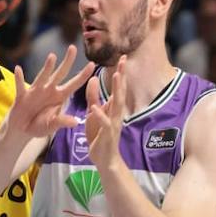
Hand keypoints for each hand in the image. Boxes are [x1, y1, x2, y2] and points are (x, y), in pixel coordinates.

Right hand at [7, 46, 93, 140]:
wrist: (21, 130)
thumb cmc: (39, 126)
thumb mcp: (52, 126)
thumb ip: (62, 122)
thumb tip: (75, 122)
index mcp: (59, 97)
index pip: (74, 84)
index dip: (83, 75)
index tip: (92, 64)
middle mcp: (49, 90)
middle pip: (60, 74)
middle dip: (67, 62)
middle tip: (73, 48)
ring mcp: (35, 91)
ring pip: (43, 77)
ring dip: (47, 67)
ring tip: (52, 56)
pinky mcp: (22, 96)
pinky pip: (20, 86)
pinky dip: (19, 78)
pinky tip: (18, 69)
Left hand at [85, 54, 126, 173]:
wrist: (105, 159)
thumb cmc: (99, 135)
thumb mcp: (93, 113)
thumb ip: (92, 97)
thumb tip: (91, 78)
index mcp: (113, 108)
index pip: (117, 87)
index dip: (120, 72)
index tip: (122, 57)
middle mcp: (116, 113)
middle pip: (120, 91)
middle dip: (122, 76)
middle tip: (124, 60)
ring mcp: (113, 123)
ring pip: (116, 104)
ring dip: (116, 90)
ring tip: (116, 76)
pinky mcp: (107, 134)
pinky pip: (103, 123)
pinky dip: (100, 115)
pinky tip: (95, 108)